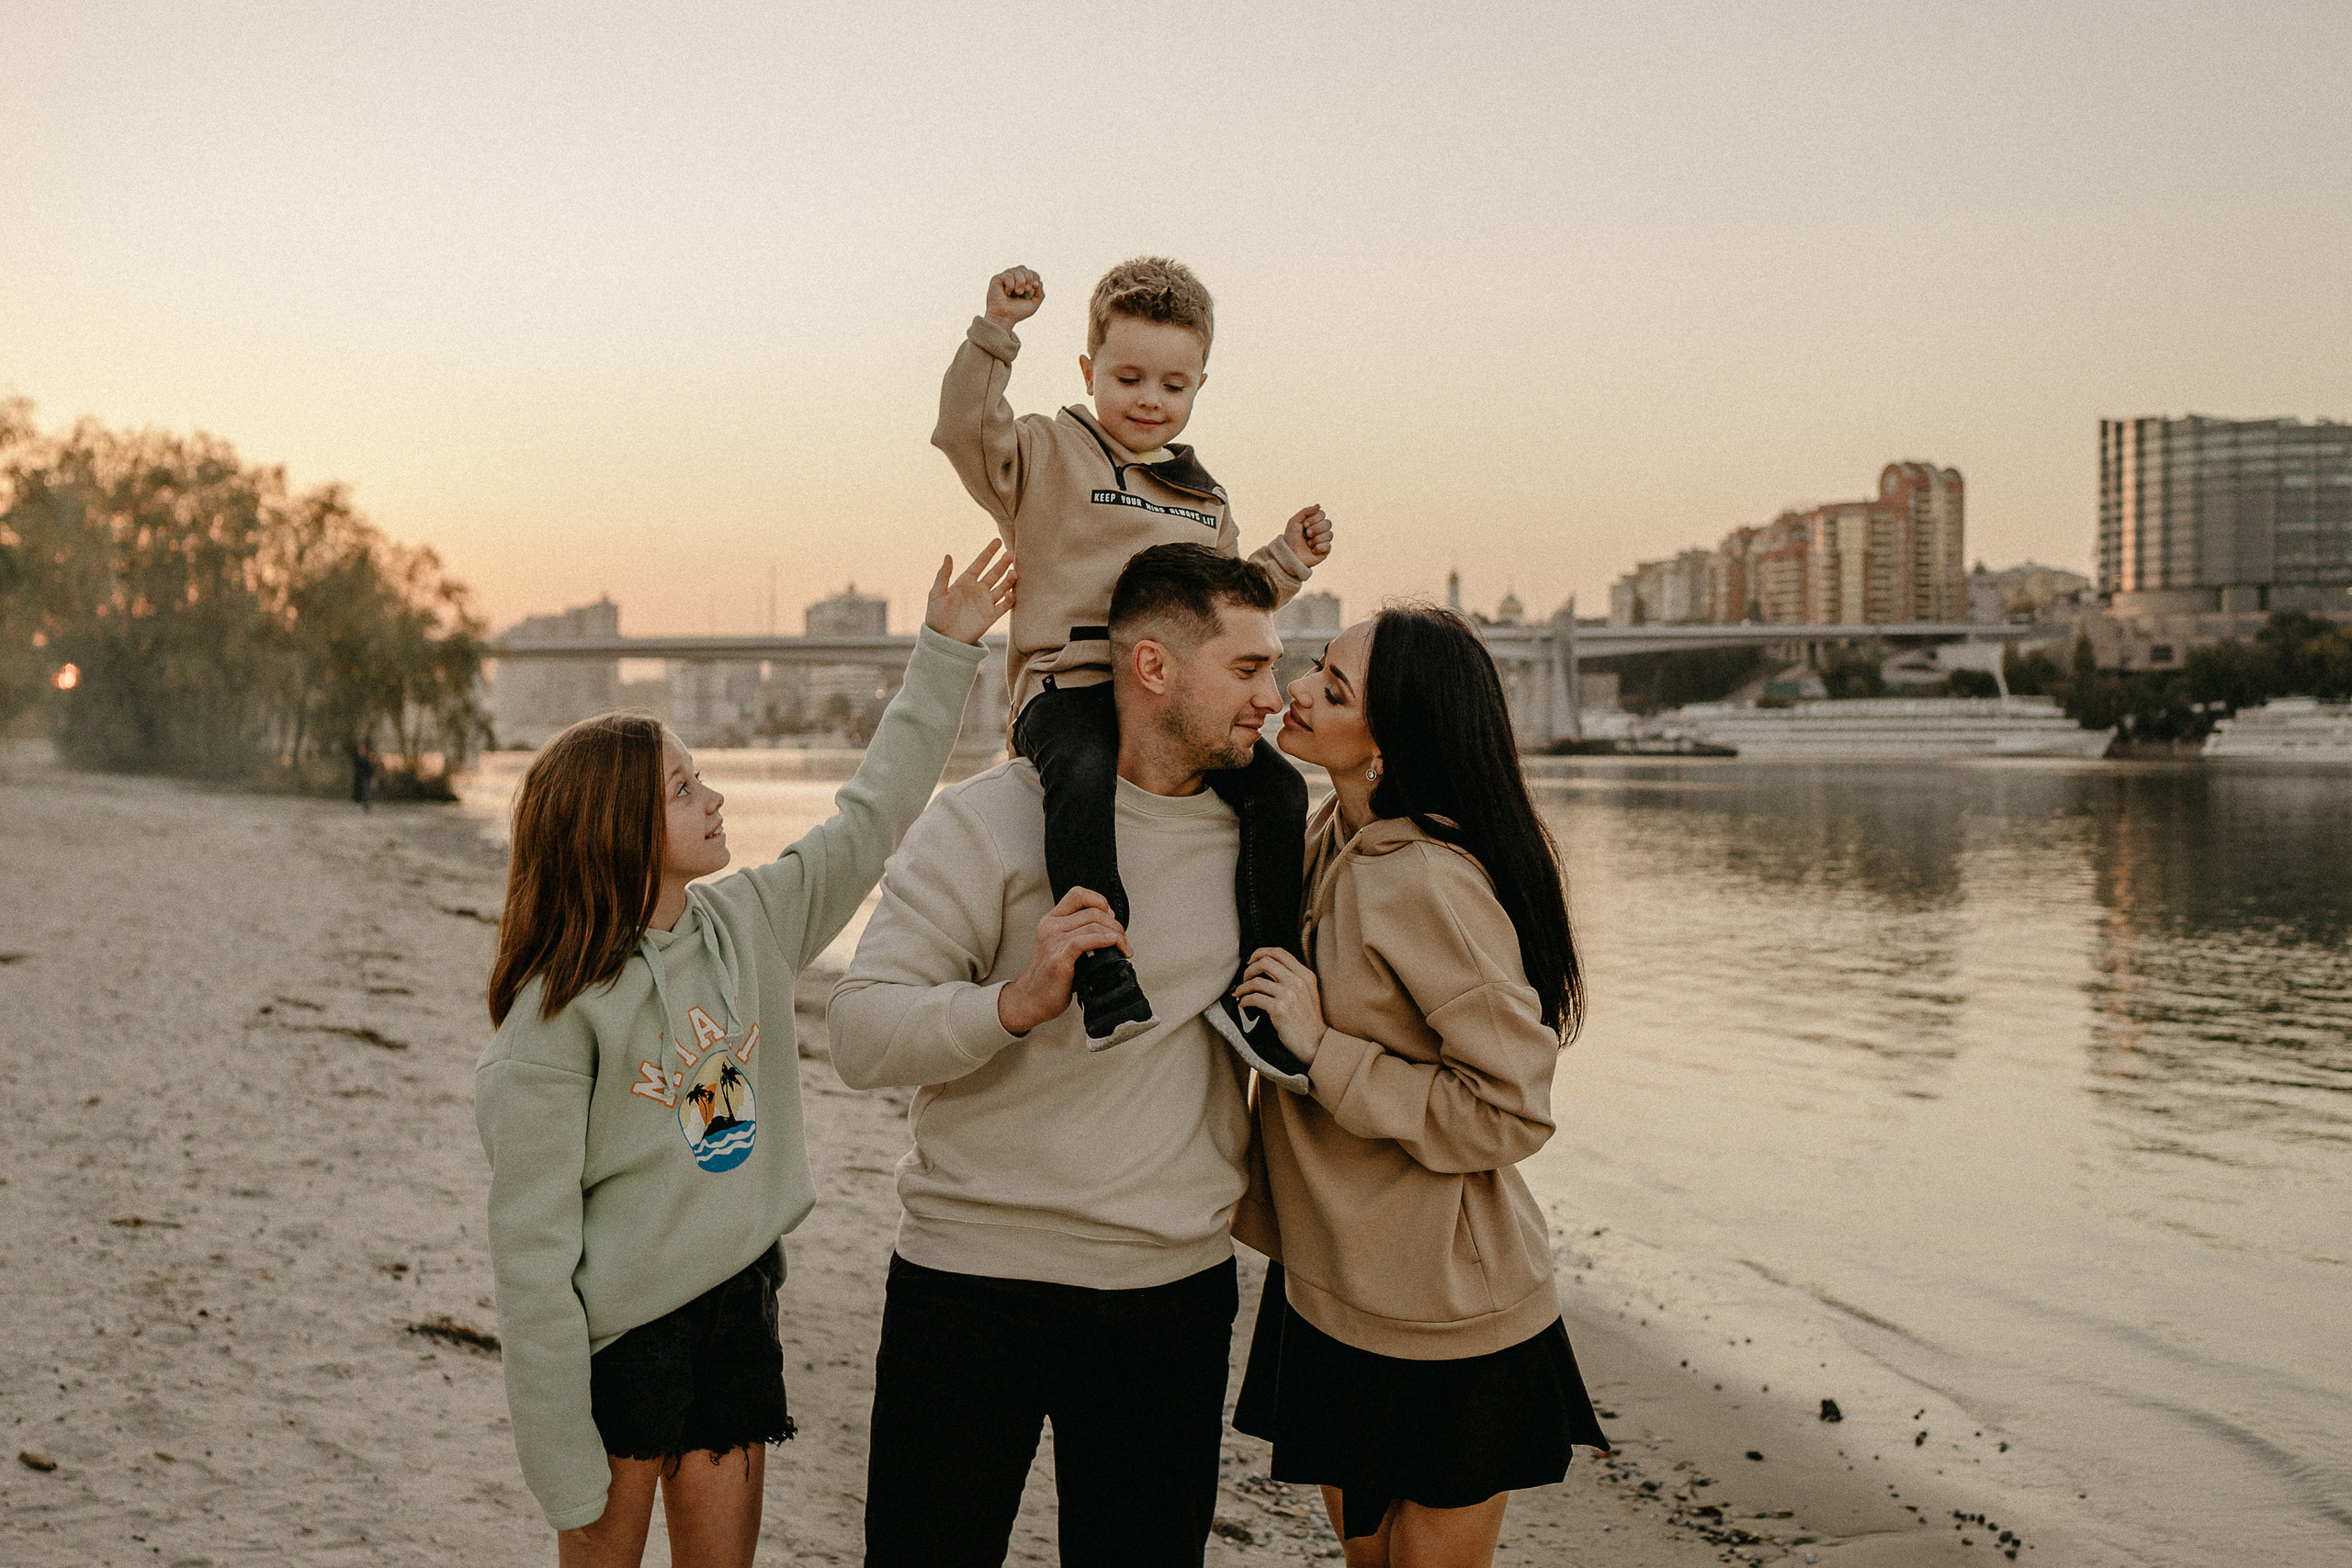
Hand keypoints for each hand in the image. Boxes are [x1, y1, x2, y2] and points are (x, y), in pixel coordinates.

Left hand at [922, 540, 1016, 644]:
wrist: (943, 640)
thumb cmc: (936, 616)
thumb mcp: (936, 593)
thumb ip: (943, 575)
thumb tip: (948, 555)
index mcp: (965, 582)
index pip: (979, 563)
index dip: (988, 552)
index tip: (997, 541)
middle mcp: (977, 590)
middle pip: (994, 573)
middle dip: (1002, 563)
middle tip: (1011, 553)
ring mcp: (985, 602)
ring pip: (1001, 587)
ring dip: (1008, 580)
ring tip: (1014, 572)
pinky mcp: (991, 616)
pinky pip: (1004, 606)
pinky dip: (1009, 599)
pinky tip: (1010, 593)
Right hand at [985, 266, 1043, 326]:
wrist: (1004, 317)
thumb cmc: (1017, 312)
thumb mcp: (1033, 304)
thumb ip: (1040, 293)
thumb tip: (1039, 282)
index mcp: (1021, 283)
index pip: (1030, 272)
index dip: (1034, 276)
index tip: (1035, 286)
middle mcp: (1012, 279)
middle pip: (1023, 268)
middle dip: (1028, 278)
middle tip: (1026, 290)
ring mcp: (1004, 278)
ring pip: (1016, 270)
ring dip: (1020, 282)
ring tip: (1017, 293)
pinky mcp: (997, 279)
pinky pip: (1008, 275)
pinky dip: (1010, 285)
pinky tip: (1006, 293)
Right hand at [997, 888, 1129, 1035]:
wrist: (1031, 999)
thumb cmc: (1049, 976)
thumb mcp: (1060, 945)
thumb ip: (1078, 932)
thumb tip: (1108, 924)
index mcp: (1051, 921)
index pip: (1078, 894)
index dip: (1099, 901)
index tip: (1110, 917)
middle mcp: (1051, 928)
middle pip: (1093, 911)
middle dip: (1115, 924)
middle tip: (1124, 940)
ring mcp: (1053, 943)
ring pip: (1093, 925)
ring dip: (1116, 936)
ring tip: (1123, 948)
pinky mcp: (1059, 959)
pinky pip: (1084, 941)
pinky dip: (1103, 940)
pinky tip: (1113, 944)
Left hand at [1232, 948, 1324, 1064]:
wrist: (1316, 1043)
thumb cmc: (1308, 1020)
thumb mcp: (1308, 992)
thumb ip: (1293, 978)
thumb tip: (1267, 968)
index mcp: (1305, 975)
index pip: (1279, 952)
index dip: (1261, 952)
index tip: (1252, 960)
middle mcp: (1298, 982)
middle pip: (1265, 962)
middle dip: (1249, 968)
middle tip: (1244, 978)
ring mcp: (1289, 995)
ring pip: (1256, 981)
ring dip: (1243, 987)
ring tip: (1240, 993)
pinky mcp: (1279, 1009)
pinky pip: (1254, 998)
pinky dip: (1245, 1000)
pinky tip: (1244, 1005)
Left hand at [1283, 505, 1333, 566]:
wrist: (1289, 555)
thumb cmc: (1291, 538)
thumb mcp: (1295, 521)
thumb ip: (1306, 511)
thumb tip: (1319, 505)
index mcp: (1314, 522)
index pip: (1322, 514)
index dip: (1314, 518)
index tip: (1304, 525)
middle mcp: (1320, 530)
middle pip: (1328, 523)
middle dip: (1316, 528)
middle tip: (1307, 534)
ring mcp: (1324, 540)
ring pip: (1329, 534)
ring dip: (1316, 539)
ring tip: (1308, 543)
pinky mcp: (1325, 551)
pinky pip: (1328, 546)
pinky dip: (1318, 548)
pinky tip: (1312, 550)